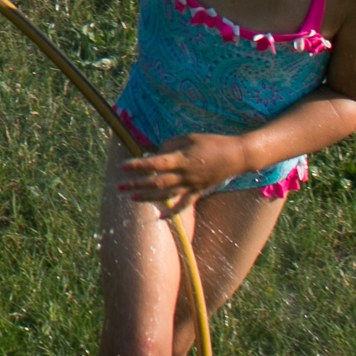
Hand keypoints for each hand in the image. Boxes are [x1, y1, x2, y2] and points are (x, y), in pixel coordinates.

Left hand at [117, 133, 252, 208]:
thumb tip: (154, 155)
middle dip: (137, 184)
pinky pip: (184, 204)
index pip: (154, 164)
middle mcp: (185, 175)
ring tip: (132, 198)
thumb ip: (168, 146)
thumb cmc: (210, 143)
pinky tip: (160, 216)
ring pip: (167, 195)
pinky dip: (172, 212)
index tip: (122, 166)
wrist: (236, 156)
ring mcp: (192, 186)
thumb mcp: (187, 138)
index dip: (138, 165)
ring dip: (148, 197)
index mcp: (181, 159)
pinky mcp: (199, 192)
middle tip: (119, 187)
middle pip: (157, 182)